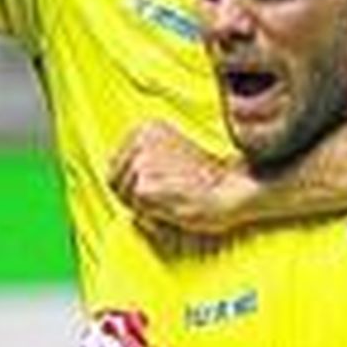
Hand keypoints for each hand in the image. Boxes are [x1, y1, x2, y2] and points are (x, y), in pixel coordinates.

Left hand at [109, 121, 260, 239]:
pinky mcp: (145, 187)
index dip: (133, 185)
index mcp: (146, 128)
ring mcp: (142, 163)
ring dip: (145, 208)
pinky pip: (136, 212)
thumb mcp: (172, 154)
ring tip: (173, 202)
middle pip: (114, 182)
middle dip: (134, 198)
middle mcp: (140, 140)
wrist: (232, 190)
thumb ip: (143, 161)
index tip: (160, 187)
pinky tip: (174, 210)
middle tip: (166, 198)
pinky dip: (152, 219)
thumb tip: (117, 180)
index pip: (115, 165)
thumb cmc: (207, 179)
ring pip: (124, 199)